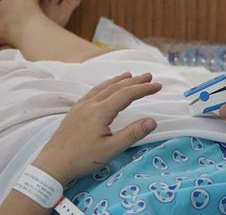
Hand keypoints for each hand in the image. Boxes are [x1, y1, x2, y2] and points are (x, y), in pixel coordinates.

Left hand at [32, 72, 160, 184]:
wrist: (51, 166)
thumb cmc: (82, 159)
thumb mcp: (110, 150)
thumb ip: (132, 134)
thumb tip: (153, 120)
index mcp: (101, 111)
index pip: (127, 94)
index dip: (144, 89)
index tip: (158, 86)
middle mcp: (91, 104)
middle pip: (116, 87)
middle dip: (134, 81)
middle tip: (149, 76)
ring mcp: (80, 107)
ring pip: (103, 88)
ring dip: (119, 80)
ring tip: (130, 75)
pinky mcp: (73, 112)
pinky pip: (92, 92)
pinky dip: (104, 86)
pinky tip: (105, 88)